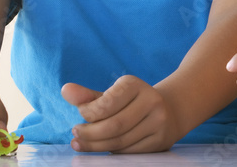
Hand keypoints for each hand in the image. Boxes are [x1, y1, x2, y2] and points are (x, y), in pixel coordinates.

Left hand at [62, 76, 176, 152]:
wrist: (170, 110)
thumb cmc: (132, 102)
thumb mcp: (112, 95)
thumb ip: (88, 96)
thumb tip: (65, 90)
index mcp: (135, 85)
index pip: (106, 103)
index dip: (88, 113)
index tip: (80, 115)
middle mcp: (151, 101)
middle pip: (113, 125)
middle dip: (90, 134)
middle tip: (76, 135)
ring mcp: (158, 122)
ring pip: (120, 142)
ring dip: (96, 146)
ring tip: (81, 144)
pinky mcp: (160, 141)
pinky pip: (129, 152)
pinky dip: (112, 152)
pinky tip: (103, 148)